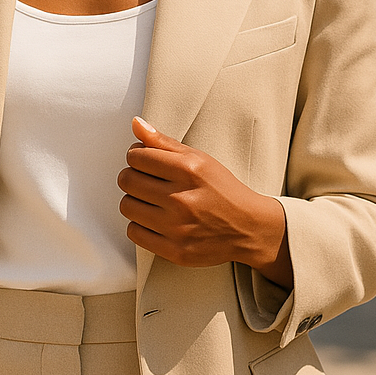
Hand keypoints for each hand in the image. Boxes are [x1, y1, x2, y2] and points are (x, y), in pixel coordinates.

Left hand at [118, 117, 292, 286]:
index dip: (136, 157)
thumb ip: (164, 142)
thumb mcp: (199, 159)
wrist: (249, 228)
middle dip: (133, 177)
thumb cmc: (223, 190)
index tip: (145, 162)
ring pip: (126, 206)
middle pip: (127, 181)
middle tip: (147, 181)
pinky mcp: (175, 250)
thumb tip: (136, 124)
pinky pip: (134, 233)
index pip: (136, 157)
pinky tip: (155, 220)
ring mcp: (177, 227)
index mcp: (189, 170)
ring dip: (135, 201)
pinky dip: (140, 225)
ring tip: (152, 201)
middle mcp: (181, 199)